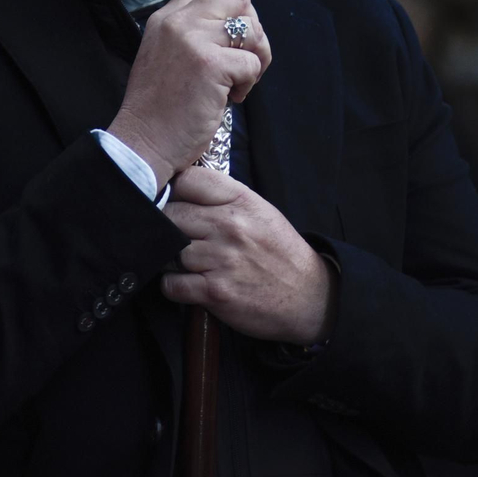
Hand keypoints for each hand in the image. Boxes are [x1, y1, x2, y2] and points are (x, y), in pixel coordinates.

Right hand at [108, 0, 270, 189]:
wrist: (144, 141)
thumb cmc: (158, 109)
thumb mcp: (162, 56)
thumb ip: (190, 35)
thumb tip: (233, 27)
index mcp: (165, 18)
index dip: (230, 13)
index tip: (230, 41)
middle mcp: (179, 22)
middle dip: (252, 27)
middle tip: (244, 58)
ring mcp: (194, 40)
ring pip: (252, 28)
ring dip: (256, 57)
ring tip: (239, 81)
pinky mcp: (211, 64)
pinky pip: (252, 62)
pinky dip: (249, 83)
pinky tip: (231, 98)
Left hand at [161, 167, 336, 346]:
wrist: (309, 296)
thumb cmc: (280, 253)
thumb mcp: (260, 212)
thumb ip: (224, 199)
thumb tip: (180, 190)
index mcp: (242, 201)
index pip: (188, 180)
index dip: (175, 190)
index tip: (175, 202)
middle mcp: (231, 226)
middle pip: (171, 214)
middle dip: (167, 226)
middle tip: (175, 236)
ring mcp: (222, 259)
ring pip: (169, 249)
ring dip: (171, 258)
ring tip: (185, 262)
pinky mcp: (216, 292)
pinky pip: (172, 284)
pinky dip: (173, 286)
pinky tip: (187, 283)